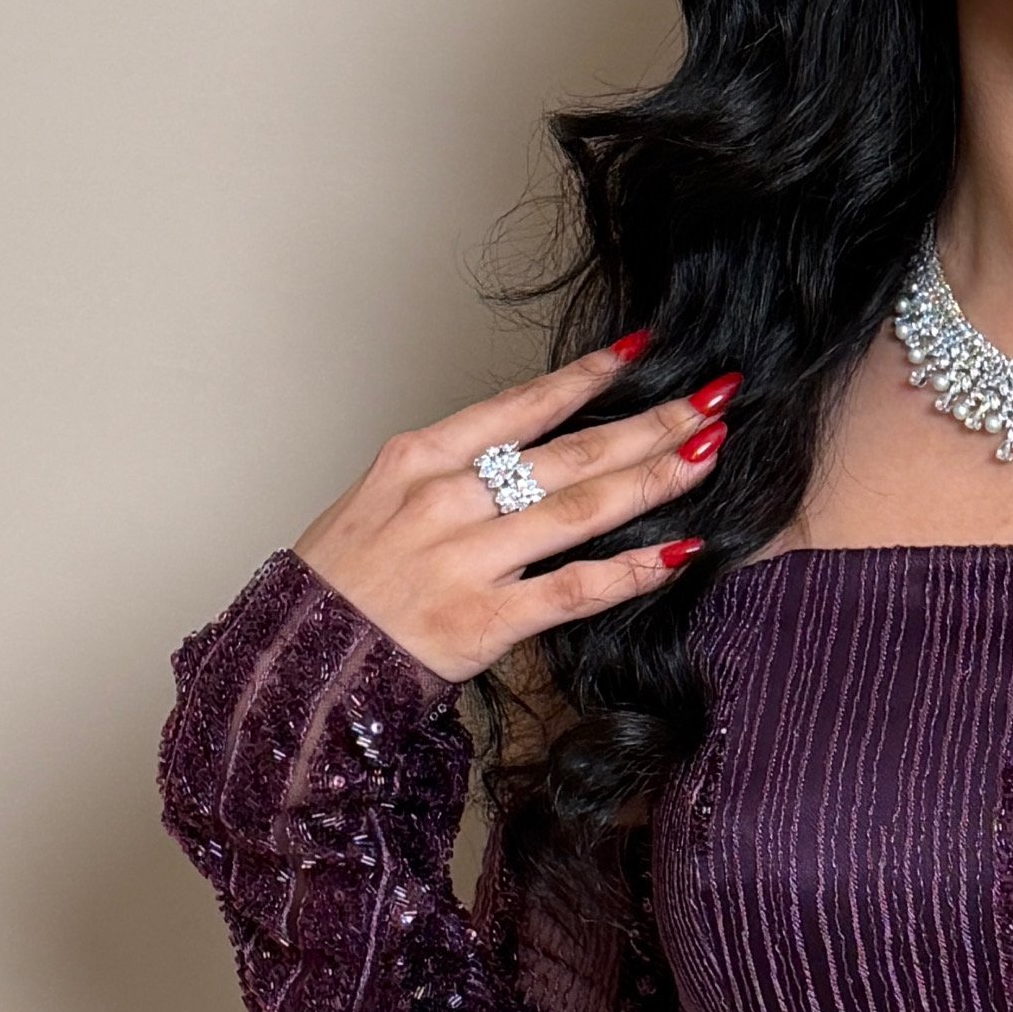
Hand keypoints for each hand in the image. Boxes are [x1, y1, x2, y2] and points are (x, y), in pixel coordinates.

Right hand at [292, 342, 738, 686]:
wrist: (299, 662)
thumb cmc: (344, 580)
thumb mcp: (383, 497)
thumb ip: (453, 469)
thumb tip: (530, 444)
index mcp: (420, 458)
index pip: (521, 405)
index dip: (589, 375)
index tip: (645, 350)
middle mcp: (447, 500)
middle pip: (569, 451)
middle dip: (650, 421)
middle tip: (713, 398)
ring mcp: (467, 560)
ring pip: (581, 509)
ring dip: (653, 478)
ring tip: (709, 453)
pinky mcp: (485, 621)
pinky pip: (575, 589)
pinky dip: (631, 571)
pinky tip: (679, 553)